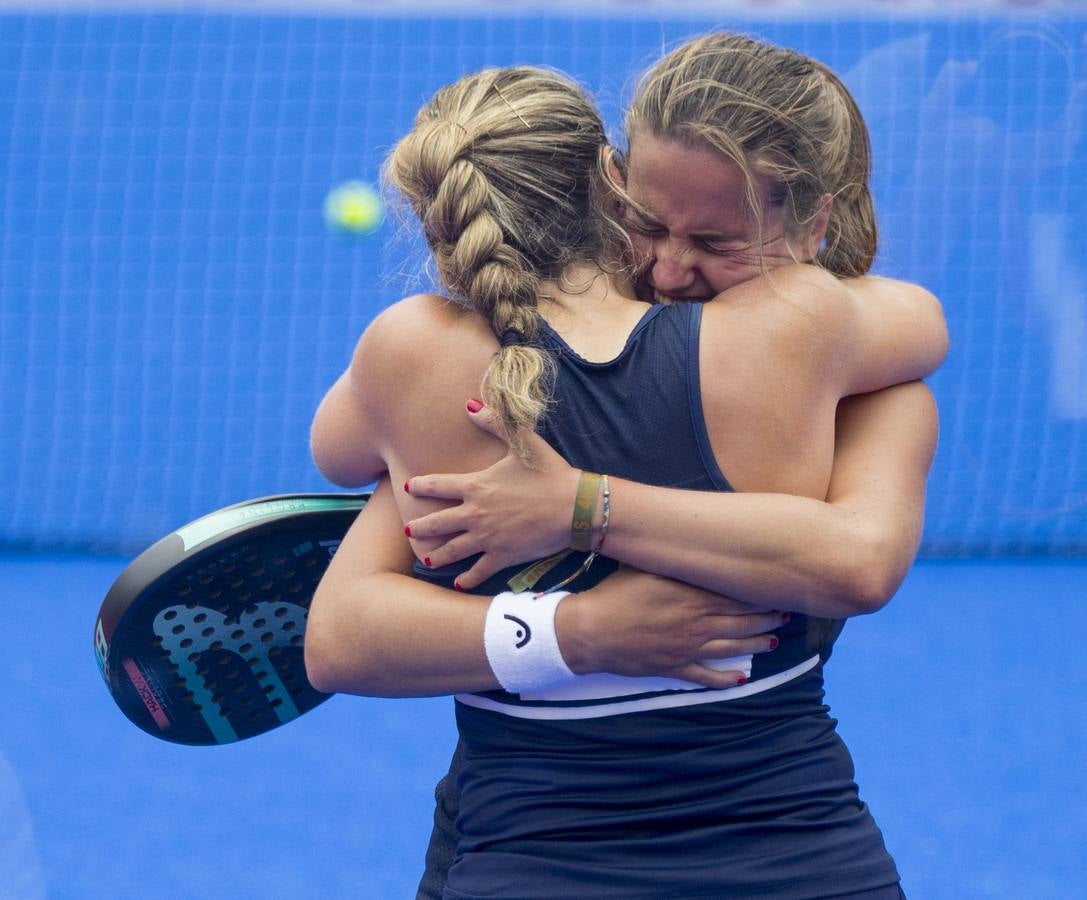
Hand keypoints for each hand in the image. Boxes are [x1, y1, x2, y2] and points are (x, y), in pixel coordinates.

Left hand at [404, 401, 579, 587]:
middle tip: (409, 531)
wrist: (574, 507)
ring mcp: (487, 538)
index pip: (437, 485)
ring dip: (437, 555)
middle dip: (420, 527)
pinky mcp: (503, 556)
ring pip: (452, 550)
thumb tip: (470, 405)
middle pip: (437, 522)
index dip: (419, 486)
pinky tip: (458, 583)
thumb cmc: (550, 473)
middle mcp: (475, 514)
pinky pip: (478, 571)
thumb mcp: (523, 442)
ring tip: (427, 559)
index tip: (408, 487)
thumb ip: (495, 423)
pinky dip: (467, 579)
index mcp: (476, 486)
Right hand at [557, 568, 786, 689]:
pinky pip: (706, 676)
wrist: (589, 631)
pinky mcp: (673, 668)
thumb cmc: (614, 593)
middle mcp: (695, 623)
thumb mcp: (647, 569)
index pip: (736, 595)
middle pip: (741, 621)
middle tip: (786, 614)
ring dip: (756, 644)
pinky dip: (726, 678)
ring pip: (731, 647)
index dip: (760, 594)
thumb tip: (699, 549)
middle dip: (767, 618)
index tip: (778, 589)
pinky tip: (742, 678)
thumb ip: (676, 562)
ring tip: (774, 641)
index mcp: (690, 596)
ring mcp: (686, 648)